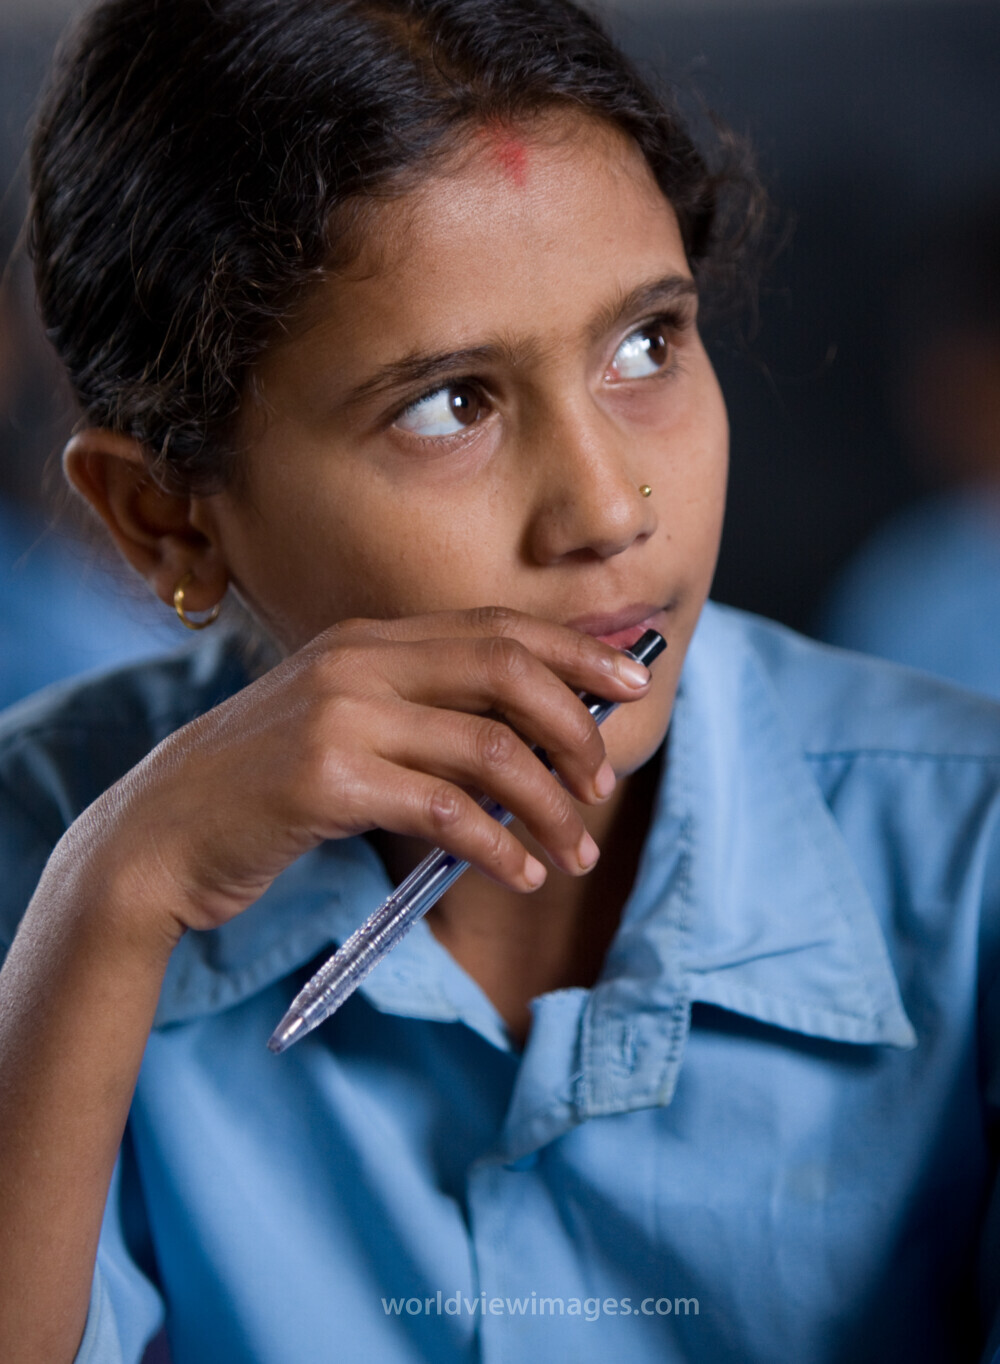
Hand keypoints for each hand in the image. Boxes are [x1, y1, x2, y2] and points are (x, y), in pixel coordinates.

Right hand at [76, 606, 652, 942]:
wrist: (159, 836)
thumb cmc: (262, 790)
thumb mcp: (343, 728)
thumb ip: (420, 717)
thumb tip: (533, 742)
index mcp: (367, 639)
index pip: (495, 627)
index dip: (574, 651)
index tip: (632, 682)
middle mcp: (357, 661)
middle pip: (506, 670)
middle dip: (576, 725)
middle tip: (604, 781)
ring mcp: (339, 715)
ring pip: (489, 748)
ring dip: (549, 805)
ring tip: (574, 849)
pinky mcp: (325, 778)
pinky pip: (446, 811)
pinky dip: (498, 847)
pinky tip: (519, 876)